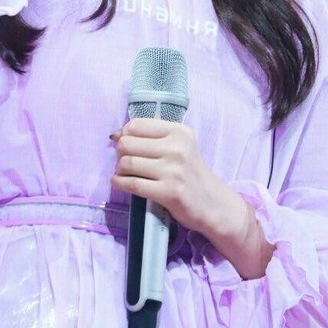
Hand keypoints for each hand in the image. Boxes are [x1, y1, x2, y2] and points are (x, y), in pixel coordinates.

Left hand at [111, 119, 218, 233]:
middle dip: (120, 153)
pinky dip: (119, 183)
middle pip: (127, 144)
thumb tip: (115, 135)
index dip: (125, 135)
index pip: (136, 125)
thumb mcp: (177, 146)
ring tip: (124, 173)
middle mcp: (177, 148)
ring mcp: (173, 171)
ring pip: (127, 164)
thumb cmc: (189, 172)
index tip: (127, 146)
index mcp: (179, 132)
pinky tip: (119, 182)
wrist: (211, 202)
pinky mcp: (169, 192)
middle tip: (125, 162)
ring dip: (119, 170)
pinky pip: (132, 184)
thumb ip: (149, 138)